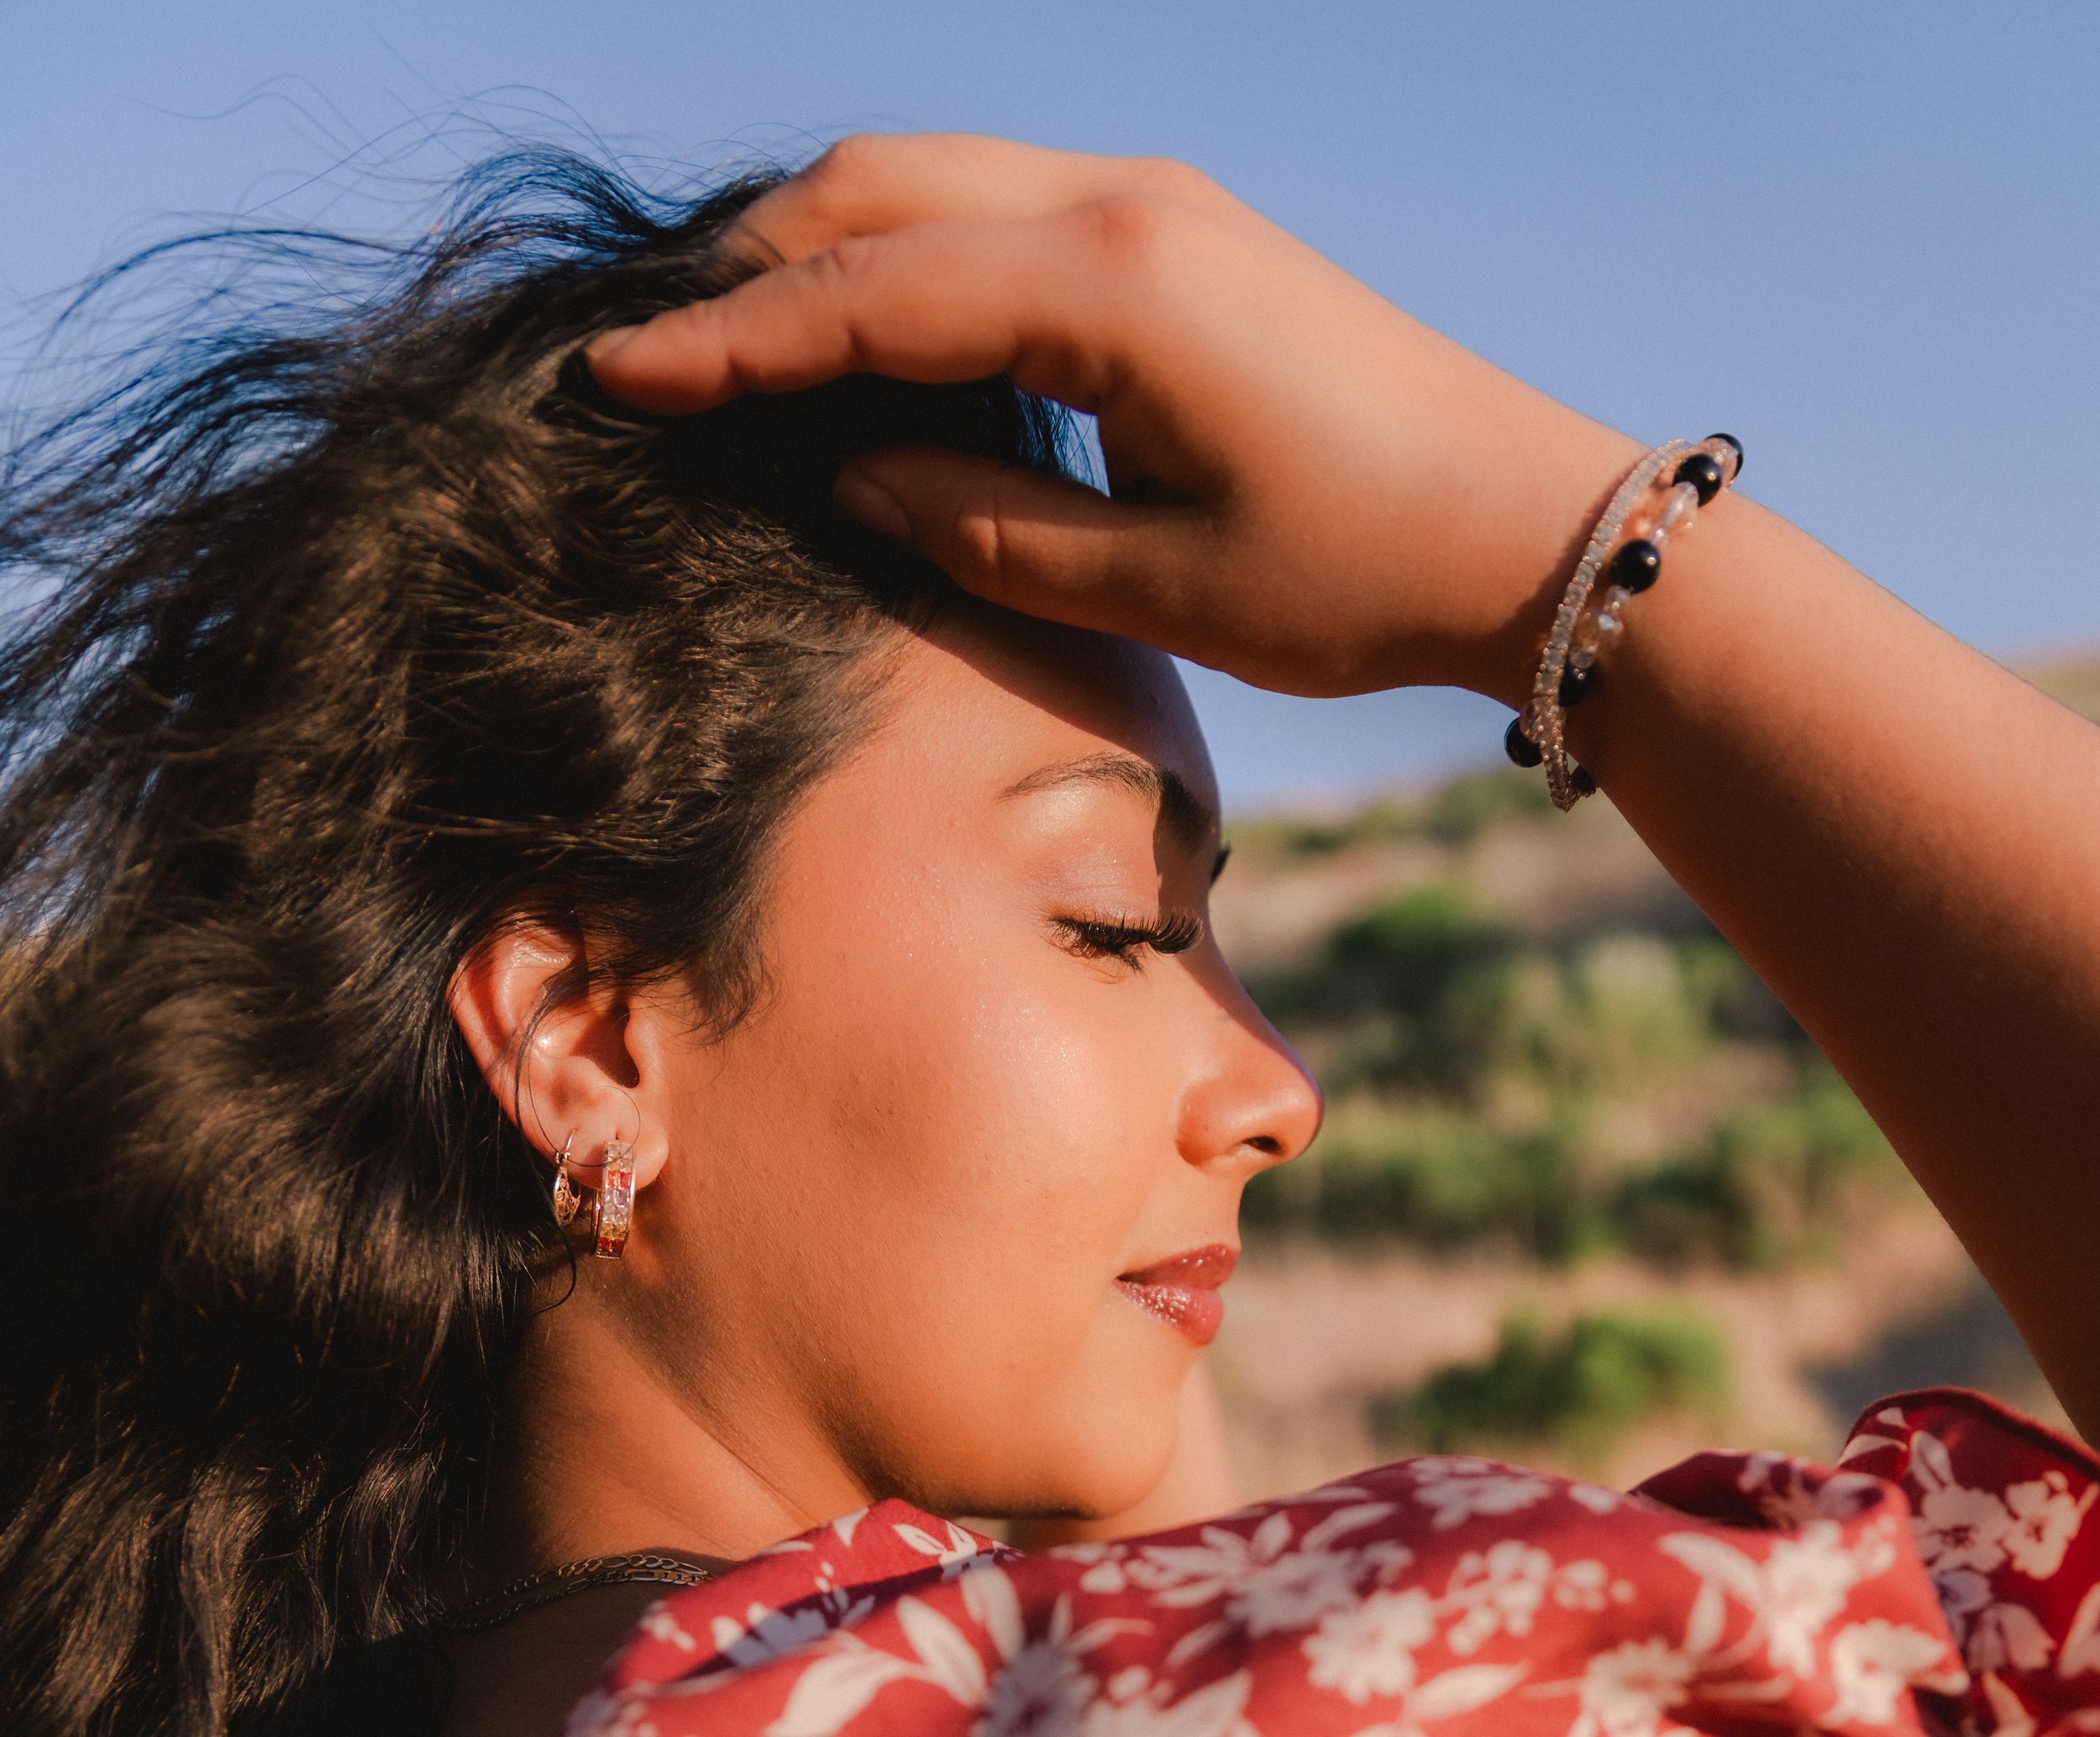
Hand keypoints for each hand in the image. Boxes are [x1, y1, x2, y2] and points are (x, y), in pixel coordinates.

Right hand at [588, 134, 1632, 705]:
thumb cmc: (1353, 575)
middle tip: (655, 354)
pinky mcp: (1180, 233)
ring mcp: (1157, 202)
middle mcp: (1124, 206)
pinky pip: (999, 207)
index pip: (865, 294)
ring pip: (935, 177)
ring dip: (825, 244)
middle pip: (880, 186)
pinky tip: (867, 330)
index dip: (730, 343)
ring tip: (735, 339)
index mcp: (1110, 287)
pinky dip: (907, 250)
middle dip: (752, 265)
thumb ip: (978, 528)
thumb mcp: (1151, 588)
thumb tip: (849, 477)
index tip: (619, 374)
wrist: (1521, 526)